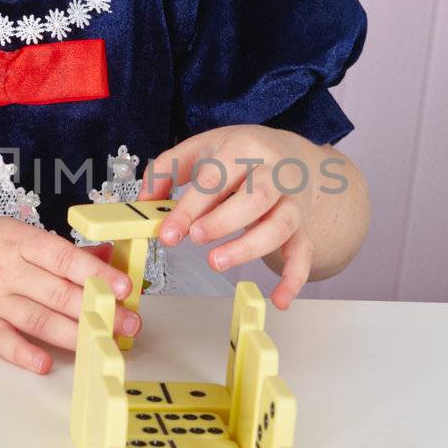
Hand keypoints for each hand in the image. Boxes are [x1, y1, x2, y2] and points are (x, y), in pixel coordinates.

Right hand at [0, 214, 140, 374]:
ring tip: (100, 344)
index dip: (97, 275)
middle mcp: (8, 269)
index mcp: (21, 241)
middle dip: (96, 310)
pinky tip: (44, 363)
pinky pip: (0, 339)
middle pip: (57, 293)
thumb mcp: (18, 233)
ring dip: (72, 334)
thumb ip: (61, 251)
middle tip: (127, 324)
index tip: (124, 288)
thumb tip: (106, 259)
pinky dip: (21, 352)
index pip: (65, 259)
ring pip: (37, 318)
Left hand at [145, 126, 316, 309]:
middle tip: (196, 239)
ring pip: (281, 225)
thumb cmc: (239, 156)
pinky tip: (278, 299)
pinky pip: (303, 253)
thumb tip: (144, 201)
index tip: (168, 233)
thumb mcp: (202, 148)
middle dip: (224, 221)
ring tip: (216, 262)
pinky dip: (294, 278)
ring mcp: (292, 201)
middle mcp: (274, 173)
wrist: (292, 156)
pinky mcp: (302, 227)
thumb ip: (167, 169)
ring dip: (250, 247)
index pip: (216, 178)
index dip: (190, 207)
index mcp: (244, 149)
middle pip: (257, 196)